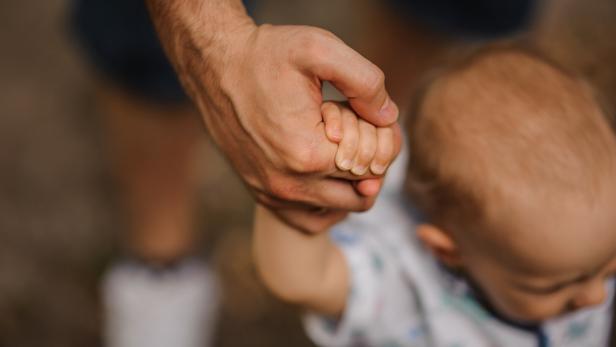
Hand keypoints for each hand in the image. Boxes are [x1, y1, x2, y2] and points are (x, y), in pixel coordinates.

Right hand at [146, 2, 400, 231]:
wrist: (214, 66)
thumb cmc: (266, 55)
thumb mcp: (319, 49)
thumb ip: (365, 82)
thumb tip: (389, 117)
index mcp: (309, 154)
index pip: (373, 167)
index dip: (382, 141)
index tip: (370, 116)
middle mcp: (289, 184)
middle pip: (360, 195)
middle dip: (369, 165)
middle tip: (358, 132)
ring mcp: (272, 194)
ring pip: (337, 211)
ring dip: (350, 185)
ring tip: (341, 149)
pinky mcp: (260, 193)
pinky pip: (308, 219)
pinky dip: (327, 204)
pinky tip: (327, 172)